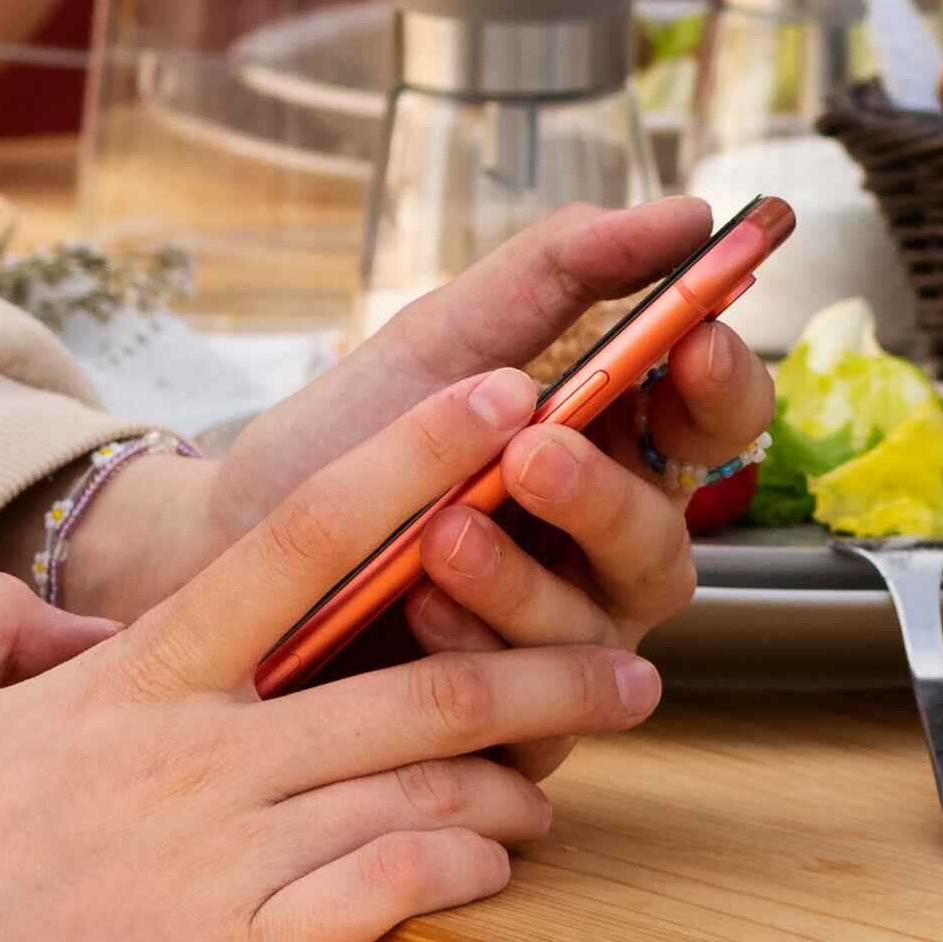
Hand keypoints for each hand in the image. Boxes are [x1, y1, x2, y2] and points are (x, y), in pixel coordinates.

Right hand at [0, 416, 666, 941]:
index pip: (297, 542)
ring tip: (557, 780)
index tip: (500, 409)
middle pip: (412, 683)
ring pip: (424, 792)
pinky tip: (491, 865)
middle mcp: (201, 758)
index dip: (411, 465)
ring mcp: (230, 864)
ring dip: (513, 779)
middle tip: (627, 664)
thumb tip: (66, 616)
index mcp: (129, 678)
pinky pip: (392, 897)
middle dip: (541, 666)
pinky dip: (460, 871)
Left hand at [70, 205, 747, 761]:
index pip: (714, 422)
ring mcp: (564, 649)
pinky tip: (420, 617)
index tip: (693, 332)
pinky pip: (532, 712)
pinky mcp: (510, 731)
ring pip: (600, 633)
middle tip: (536, 449)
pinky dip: (476, 656)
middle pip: (669, 541)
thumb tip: (683, 210)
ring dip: (525, 579)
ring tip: (444, 529)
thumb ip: (559, 270)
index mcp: (613, 453)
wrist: (219, 550)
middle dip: (608, 496)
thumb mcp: (441, 337)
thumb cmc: (347, 444)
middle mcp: (605, 557)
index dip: (723, 381)